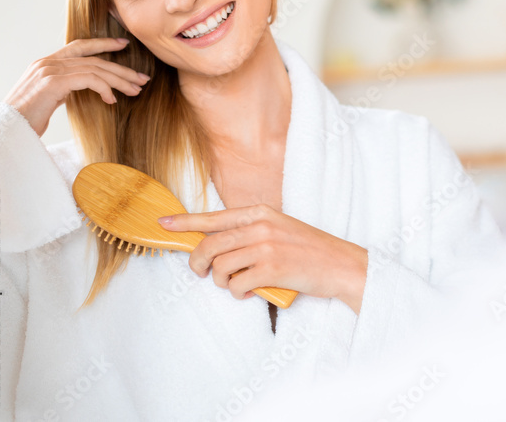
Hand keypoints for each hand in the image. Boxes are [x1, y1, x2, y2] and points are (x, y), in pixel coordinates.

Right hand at [2, 37, 149, 136]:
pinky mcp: (54, 82)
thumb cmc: (28, 118)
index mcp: (47, 63)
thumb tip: (82, 87)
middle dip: (121, 69)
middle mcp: (48, 62)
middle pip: (94, 59)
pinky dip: (105, 88)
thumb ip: (64, 87)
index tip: (123, 44)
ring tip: (136, 90)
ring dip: (119, 80)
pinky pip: (89, 79)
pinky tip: (112, 100)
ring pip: (95, 69)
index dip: (103, 44)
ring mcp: (50, 70)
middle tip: (142, 78)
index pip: (79, 46)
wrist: (7, 128)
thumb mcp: (48, 97)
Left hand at [158, 204, 368, 313]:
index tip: (164, 223)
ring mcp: (265, 247)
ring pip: (219, 267)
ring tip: (237, 284)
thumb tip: (216, 246)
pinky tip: (251, 291)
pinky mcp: (271, 269)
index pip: (215, 217)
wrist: (342, 265)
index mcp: (262, 213)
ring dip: (222, 282)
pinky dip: (238, 293)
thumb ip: (251, 232)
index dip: (185, 221)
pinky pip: (235, 285)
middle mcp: (260, 226)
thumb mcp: (281, 229)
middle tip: (201, 274)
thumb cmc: (311, 250)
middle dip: (197, 264)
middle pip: (209, 245)